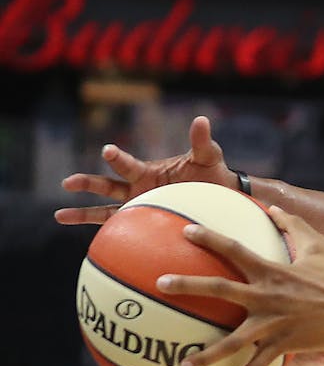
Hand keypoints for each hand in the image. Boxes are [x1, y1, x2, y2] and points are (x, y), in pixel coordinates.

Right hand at [57, 116, 236, 224]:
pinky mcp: (144, 225)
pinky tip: (94, 244)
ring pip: (106, 211)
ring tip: (59, 215)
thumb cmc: (212, 176)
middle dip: (87, 184)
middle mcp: (138, 189)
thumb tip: (202, 120)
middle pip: (107, 187)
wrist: (221, 200)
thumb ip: (201, 142)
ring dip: (82, 213)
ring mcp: (139, 207)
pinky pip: (122, 231)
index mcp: (149, 172)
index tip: (108, 152)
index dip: (118, 158)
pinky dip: (109, 237)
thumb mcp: (207, 158)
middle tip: (67, 182)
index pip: (128, 165)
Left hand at [157, 206, 323, 365]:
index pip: (234, 250)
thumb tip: (271, 210)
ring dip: (207, 353)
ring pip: (233, 340)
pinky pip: (260, 363)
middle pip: (219, 290)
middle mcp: (268, 296)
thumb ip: (292, 226)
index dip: (209, 239)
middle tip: (160, 285)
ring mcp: (276, 323)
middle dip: (187, 286)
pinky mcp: (288, 344)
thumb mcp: (318, 245)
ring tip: (184, 363)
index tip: (185, 232)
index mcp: (273, 270)